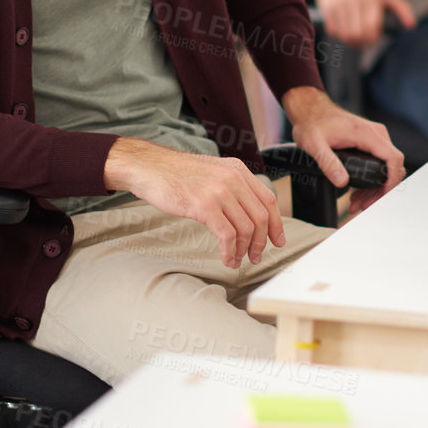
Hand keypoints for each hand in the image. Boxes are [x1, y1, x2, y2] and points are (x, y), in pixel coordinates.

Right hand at [104, 138, 284, 268]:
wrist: (149, 167)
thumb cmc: (176, 174)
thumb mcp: (212, 172)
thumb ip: (231, 187)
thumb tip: (248, 213)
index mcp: (238, 170)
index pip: (268, 199)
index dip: (276, 224)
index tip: (278, 241)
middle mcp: (233, 178)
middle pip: (260, 217)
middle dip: (261, 242)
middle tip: (255, 257)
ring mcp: (219, 191)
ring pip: (246, 229)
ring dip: (244, 250)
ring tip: (236, 260)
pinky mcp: (204, 205)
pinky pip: (227, 235)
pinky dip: (230, 251)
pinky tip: (226, 257)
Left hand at [281, 86, 404, 217]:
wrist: (311, 110)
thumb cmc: (312, 123)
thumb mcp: (314, 144)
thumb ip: (328, 163)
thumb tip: (343, 182)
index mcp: (367, 134)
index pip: (393, 158)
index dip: (392, 180)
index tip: (381, 195)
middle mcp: (376, 134)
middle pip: (392, 167)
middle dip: (380, 190)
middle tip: (363, 206)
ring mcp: (374, 137)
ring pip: (386, 167)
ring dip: (375, 189)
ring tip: (357, 204)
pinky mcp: (370, 141)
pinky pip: (379, 163)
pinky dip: (371, 180)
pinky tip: (357, 193)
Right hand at [316, 0, 415, 47]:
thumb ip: (403, 9)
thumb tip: (411, 25)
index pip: (371, 28)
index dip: (372, 38)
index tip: (372, 38)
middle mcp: (354, 0)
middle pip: (357, 34)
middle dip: (360, 42)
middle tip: (362, 40)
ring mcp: (339, 2)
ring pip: (344, 35)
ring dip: (349, 40)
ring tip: (353, 35)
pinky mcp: (327, 6)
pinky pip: (332, 30)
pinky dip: (338, 34)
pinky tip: (342, 27)